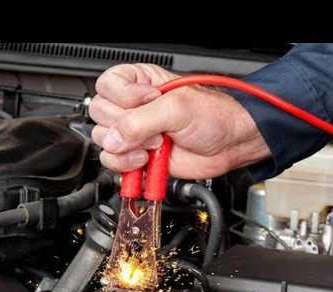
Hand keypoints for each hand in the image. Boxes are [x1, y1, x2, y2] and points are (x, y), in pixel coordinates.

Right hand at [89, 63, 271, 179]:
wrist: (230, 144)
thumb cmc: (214, 117)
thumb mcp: (176, 109)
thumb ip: (140, 122)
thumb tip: (113, 139)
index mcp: (141, 84)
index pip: (107, 86)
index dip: (124, 97)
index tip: (148, 102)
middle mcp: (134, 107)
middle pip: (101, 115)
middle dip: (126, 127)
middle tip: (155, 130)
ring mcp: (136, 133)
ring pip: (105, 141)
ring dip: (127, 148)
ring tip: (154, 146)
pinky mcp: (140, 156)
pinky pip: (115, 162)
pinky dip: (126, 166)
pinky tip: (146, 161)